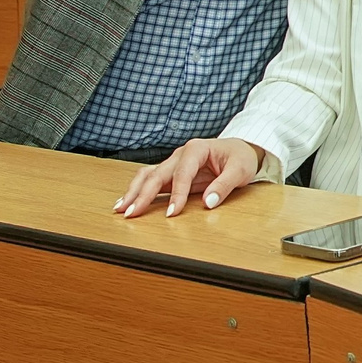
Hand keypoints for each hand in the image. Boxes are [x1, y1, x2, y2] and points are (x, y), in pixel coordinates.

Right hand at [114, 137, 265, 218]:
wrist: (240, 149)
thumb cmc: (240, 157)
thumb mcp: (240, 170)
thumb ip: (225, 185)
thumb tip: (208, 203)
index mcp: (196, 149)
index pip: (182, 173)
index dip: (176, 194)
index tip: (171, 213)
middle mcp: (180, 154)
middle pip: (157, 174)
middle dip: (143, 194)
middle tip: (131, 212)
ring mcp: (173, 162)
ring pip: (148, 175)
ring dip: (134, 192)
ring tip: (121, 208)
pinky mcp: (172, 172)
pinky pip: (151, 179)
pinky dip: (138, 190)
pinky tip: (126, 201)